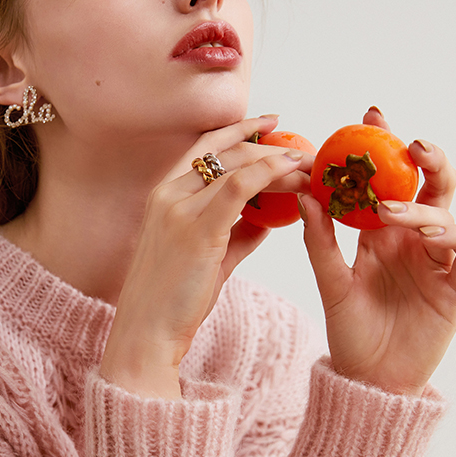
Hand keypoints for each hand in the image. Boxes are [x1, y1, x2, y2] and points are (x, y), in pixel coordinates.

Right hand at [100, 115, 311, 397]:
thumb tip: (263, 220)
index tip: (271, 123)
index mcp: (162, 196)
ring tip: (309, 168)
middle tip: (304, 152)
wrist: (146, 333)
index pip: (203, 148)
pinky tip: (293, 174)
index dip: (239, 130)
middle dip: (268, 145)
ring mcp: (178, 209)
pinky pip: (239, 188)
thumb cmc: (173, 302)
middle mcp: (167, 194)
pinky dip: (269, 174)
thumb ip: (233, 235)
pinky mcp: (196, 230)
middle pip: (224, 152)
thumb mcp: (206, 259)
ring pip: (236, 166)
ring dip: (278, 162)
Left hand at [299, 108, 455, 394]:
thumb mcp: (330, 282)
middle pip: (429, 185)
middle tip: (407, 142)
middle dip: (425, 157)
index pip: (386, 181)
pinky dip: (451, 233)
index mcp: (381, 234)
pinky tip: (427, 232)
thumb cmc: (349, 333)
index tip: (370, 115)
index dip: (384, 147)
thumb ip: (320, 240)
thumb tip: (306, 192)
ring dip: (425, 202)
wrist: (368, 381)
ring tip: (393, 208)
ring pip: (447, 211)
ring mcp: (437, 260)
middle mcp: (412, 240)